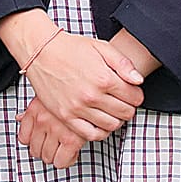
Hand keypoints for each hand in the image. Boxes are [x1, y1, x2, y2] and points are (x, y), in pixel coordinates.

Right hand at [0, 12, 143, 141]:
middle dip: (128, 107)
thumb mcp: (101, 47)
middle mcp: (92, 95)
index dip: (136, 95)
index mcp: (104, 78)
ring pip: (111, 125)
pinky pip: (90, 134)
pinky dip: (100, 132)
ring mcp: (78, 108)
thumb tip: (138, 81)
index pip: (135, 97)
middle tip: (122, 101)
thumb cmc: (71, 48)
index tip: (131, 92)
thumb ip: (123, 63)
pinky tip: (100, 122)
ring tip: (111, 110)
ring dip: (116, 119)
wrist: (42, 52)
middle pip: (125, 113)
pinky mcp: (66, 116)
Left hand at [17, 96, 90, 167]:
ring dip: (55, 156)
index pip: (23, 138)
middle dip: (44, 151)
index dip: (32, 142)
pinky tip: (71, 152)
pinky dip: (66, 160)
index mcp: (34, 110)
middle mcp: (42, 121)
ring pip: (47, 157)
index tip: (40, 142)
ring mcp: (56, 130)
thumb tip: (19, 118)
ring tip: (63, 148)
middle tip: (54, 146)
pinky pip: (61, 162)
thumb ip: (31, 110)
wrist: (88, 88)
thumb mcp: (46, 96)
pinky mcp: (71, 140)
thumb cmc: (68, 92)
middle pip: (35, 151)